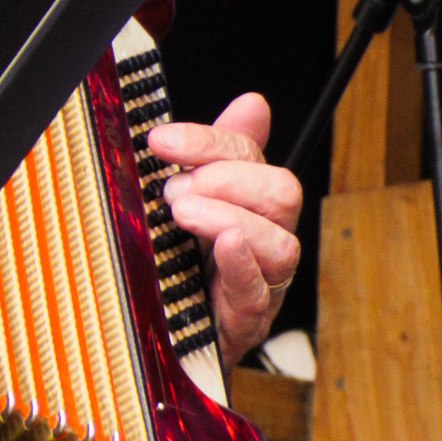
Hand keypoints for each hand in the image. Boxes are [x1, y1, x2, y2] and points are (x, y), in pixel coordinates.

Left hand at [152, 92, 302, 359]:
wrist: (161, 336)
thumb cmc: (177, 264)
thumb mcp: (184, 202)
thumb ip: (211, 154)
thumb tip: (254, 103)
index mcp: (247, 201)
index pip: (249, 155)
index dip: (209, 142)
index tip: (160, 140)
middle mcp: (262, 237)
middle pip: (281, 192)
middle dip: (228, 180)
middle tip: (176, 192)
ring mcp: (260, 281)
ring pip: (281, 243)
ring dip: (230, 219)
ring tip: (183, 216)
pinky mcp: (245, 320)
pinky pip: (260, 291)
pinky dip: (242, 264)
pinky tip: (223, 246)